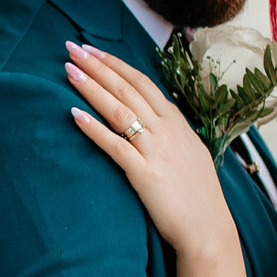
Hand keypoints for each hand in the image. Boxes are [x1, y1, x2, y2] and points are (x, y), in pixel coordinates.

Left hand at [64, 43, 237, 259]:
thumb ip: (172, 132)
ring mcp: (156, 150)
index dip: (115, 64)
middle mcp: (166, 130)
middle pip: (126, 88)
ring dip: (92, 88)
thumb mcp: (190, 152)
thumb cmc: (197, 194)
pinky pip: (115, 145)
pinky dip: (94, 128)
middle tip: (72, 47)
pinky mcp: (145, 174)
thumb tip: (155, 116)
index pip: (142, 82)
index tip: (93, 50)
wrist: (207, 229)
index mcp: (177, 122)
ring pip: (119, 110)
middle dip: (97, 66)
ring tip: (68, 70)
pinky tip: (74, 114)